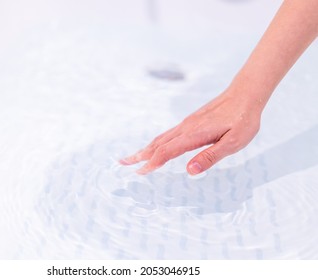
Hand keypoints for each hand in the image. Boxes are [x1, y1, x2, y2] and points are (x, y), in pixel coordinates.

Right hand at [120, 88, 261, 174]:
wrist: (245, 94)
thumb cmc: (243, 119)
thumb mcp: (234, 142)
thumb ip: (211, 156)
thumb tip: (190, 170)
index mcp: (194, 135)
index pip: (167, 151)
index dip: (153, 163)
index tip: (140, 173)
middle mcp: (186, 128)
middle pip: (157, 144)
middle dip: (139, 155)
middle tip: (122, 163)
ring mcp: (186, 124)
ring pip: (160, 138)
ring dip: (145, 149)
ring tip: (133, 157)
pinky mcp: (190, 122)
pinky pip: (168, 135)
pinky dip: (155, 143)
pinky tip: (154, 147)